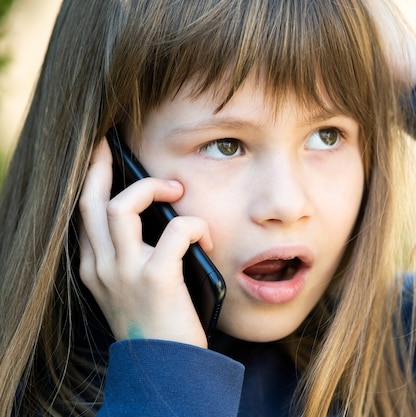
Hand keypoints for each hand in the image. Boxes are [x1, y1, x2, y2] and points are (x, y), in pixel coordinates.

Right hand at [78, 139, 210, 347]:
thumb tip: (162, 219)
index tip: (101, 156)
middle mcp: (102, 267)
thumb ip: (135, 257)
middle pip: (89, 201)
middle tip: (112, 144)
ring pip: (122, 206)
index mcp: (95, 268)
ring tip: (176, 191)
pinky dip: (195, 226)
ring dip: (152, 188)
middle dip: (100, 166)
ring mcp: (125, 273)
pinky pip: (176, 231)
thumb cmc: (157, 326)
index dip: (90, 180)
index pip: (83, 214)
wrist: (164, 370)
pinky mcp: (155, 280)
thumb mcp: (132, 290)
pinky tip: (206, 241)